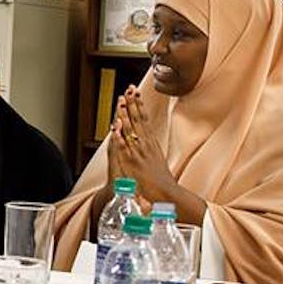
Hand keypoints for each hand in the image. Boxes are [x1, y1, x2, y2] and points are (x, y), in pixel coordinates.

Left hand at [113, 86, 173, 200]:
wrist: (167, 194)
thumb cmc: (161, 181)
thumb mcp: (157, 161)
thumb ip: (150, 151)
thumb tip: (147, 143)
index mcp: (151, 144)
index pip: (143, 120)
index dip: (138, 106)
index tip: (135, 94)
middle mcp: (146, 145)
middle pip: (138, 120)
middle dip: (132, 104)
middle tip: (129, 89)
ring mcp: (138, 152)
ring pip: (130, 129)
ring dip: (125, 114)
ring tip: (121, 100)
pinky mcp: (132, 162)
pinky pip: (123, 146)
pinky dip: (119, 135)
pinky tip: (115, 126)